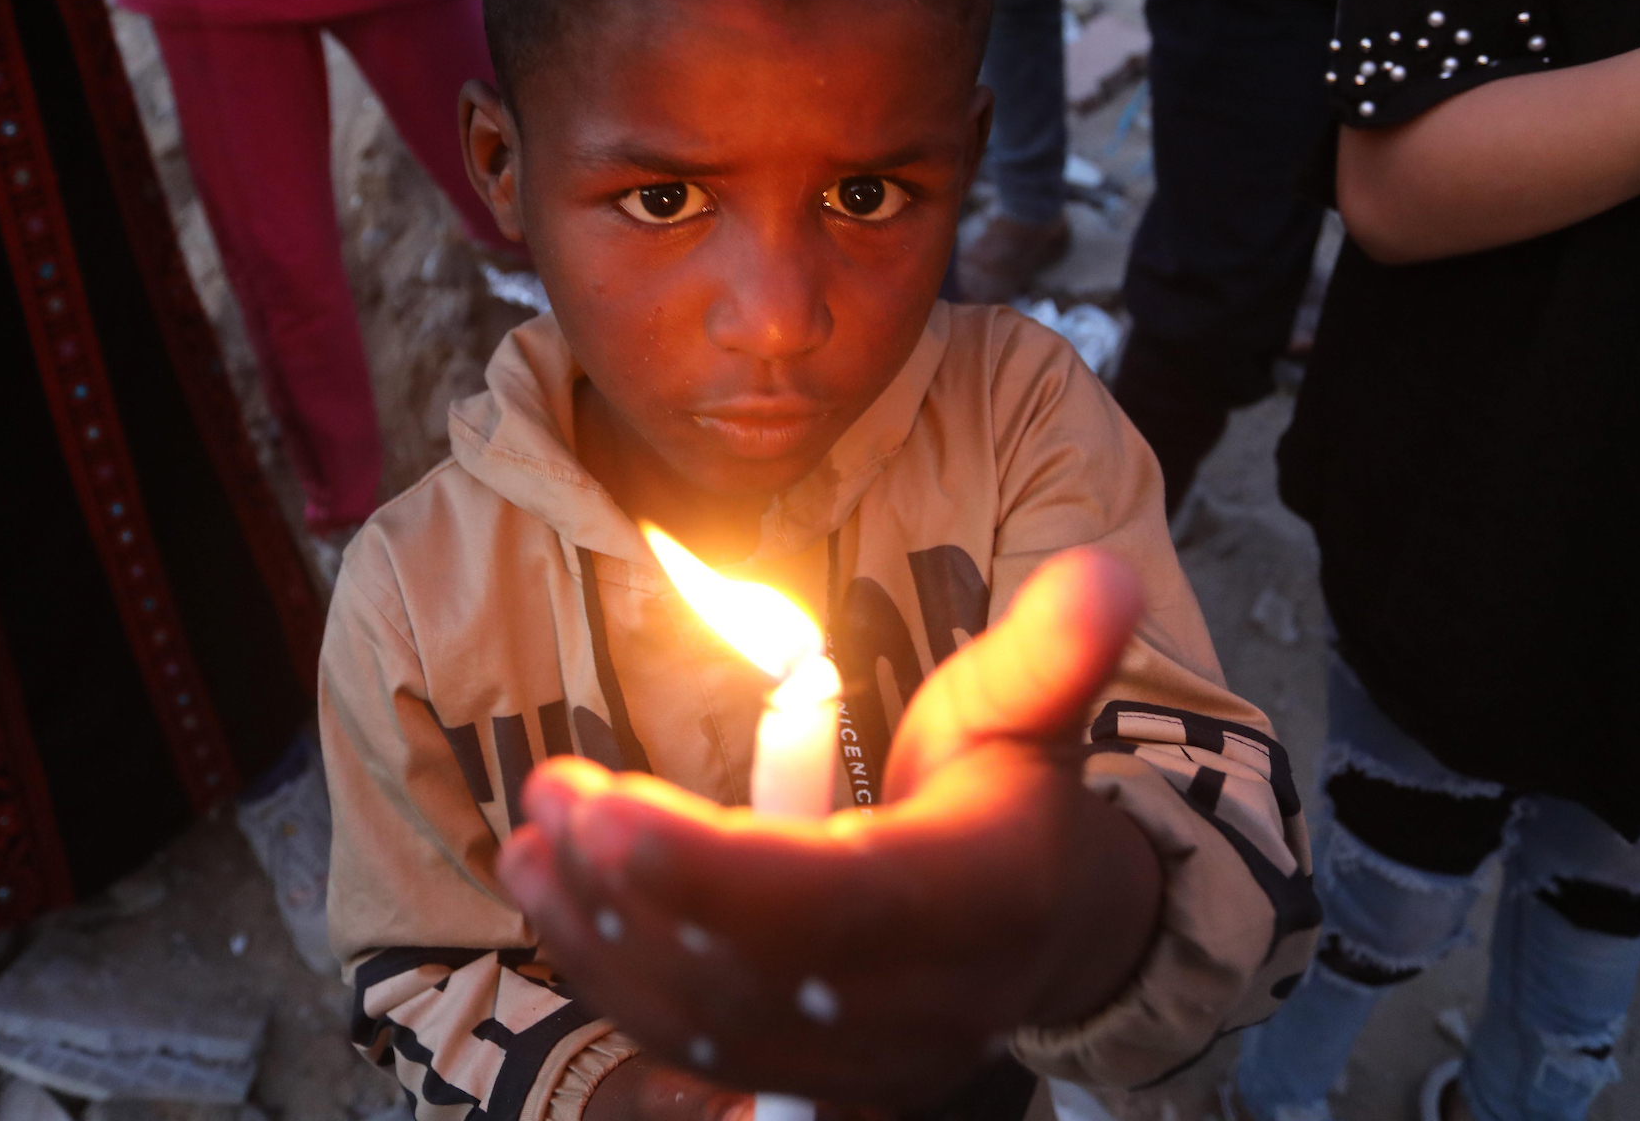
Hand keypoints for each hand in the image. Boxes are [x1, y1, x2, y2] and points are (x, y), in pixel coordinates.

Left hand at [497, 549, 1161, 1107]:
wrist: (1053, 932)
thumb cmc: (1017, 798)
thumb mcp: (1034, 713)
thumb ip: (1055, 651)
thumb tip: (1109, 571)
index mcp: (978, 902)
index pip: (830, 903)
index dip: (710, 868)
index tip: (606, 804)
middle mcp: (923, 1006)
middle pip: (750, 971)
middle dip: (630, 887)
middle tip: (549, 795)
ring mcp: (865, 1063)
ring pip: (708, 1021)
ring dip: (602, 934)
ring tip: (530, 841)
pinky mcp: (813, 1083)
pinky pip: (698, 1046)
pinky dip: (617, 977)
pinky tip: (556, 897)